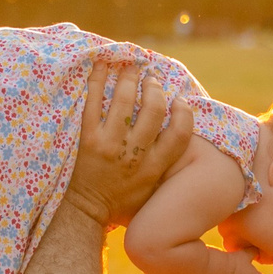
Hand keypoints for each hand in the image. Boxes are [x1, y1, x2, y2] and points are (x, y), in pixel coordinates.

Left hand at [65, 57, 192, 228]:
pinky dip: (97, 80)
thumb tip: (183, 132)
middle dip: (154, 88)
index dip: (184, 112)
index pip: (180, 133)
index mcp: (155, 167)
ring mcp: (110, 145)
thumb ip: (168, 164)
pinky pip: (93, 103)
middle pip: (153, 110)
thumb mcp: (154, 189)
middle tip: (151, 80)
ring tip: (131, 67)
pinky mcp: (89, 140)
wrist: (88, 210)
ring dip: (129, 77)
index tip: (180, 100)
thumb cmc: (125, 201)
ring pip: (124, 101)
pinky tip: (101, 63)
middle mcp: (134, 155)